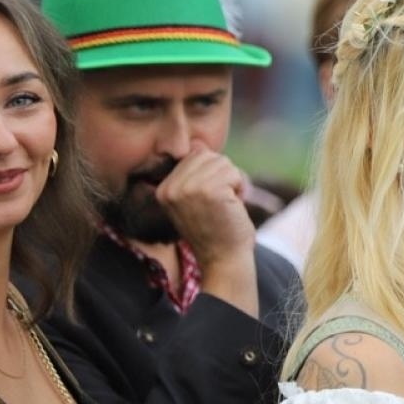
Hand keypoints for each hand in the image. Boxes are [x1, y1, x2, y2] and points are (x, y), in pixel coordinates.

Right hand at [155, 141, 255, 266]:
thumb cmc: (215, 229)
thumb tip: (198, 144)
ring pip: (222, 162)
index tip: (211, 200)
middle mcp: (171, 188)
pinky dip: (240, 188)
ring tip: (226, 205)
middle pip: (208, 155)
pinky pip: (233, 173)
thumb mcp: (195, 200)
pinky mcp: (209, 191)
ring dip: (233, 183)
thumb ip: (194, 173)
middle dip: (223, 176)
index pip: (194, 156)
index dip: (212, 174)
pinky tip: (233, 206)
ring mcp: (188, 189)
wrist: (223, 258)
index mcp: (163, 189)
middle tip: (221, 203)